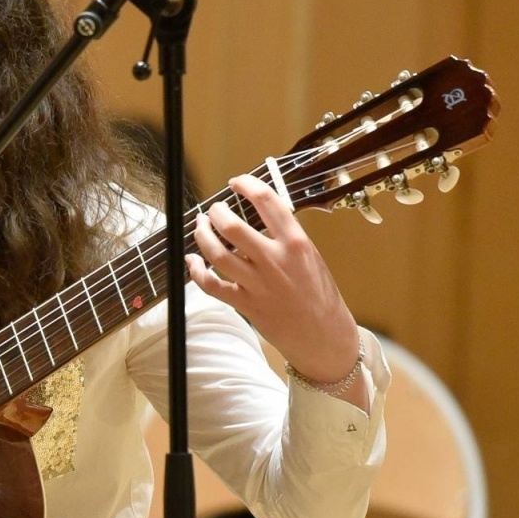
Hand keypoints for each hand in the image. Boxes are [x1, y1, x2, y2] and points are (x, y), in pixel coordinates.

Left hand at [185, 174, 361, 384]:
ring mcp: (258, 283)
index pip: (267, 201)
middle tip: (214, 209)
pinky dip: (196, 271)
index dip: (246, 185)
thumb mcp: (310, 257)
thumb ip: (285, 238)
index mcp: (296, 243)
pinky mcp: (245, 304)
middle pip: (233, 226)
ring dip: (202, 235)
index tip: (236, 181)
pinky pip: (211, 285)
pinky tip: (193, 261)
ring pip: (217, 253)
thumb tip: (259, 218)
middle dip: (216, 212)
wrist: (325, 335)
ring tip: (200, 226)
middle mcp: (275, 260)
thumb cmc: (319, 294)